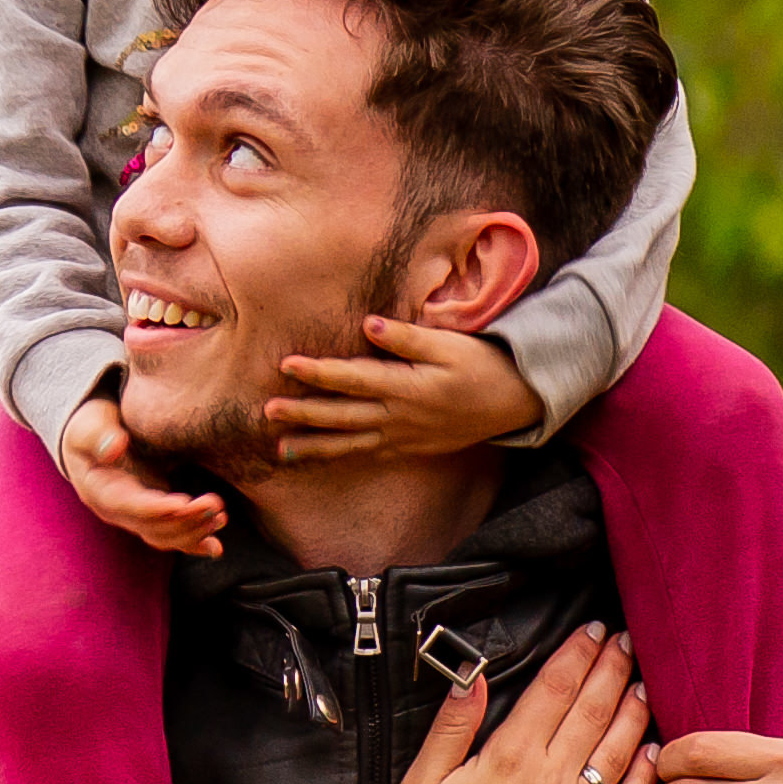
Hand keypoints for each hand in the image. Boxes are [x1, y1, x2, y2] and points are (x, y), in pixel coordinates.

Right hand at [61, 395, 225, 556]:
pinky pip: (172, 537)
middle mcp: (116, 512)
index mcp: (99, 492)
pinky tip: (215, 547)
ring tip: (219, 516)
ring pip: (164, 536)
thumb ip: (98, 435)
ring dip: (194, 530)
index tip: (182, 503)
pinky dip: (194, 544)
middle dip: (184, 520)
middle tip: (214, 505)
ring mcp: (134, 517)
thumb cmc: (92, 427)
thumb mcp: (89, 425)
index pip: (128, 506)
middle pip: (151, 527)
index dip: (155, 508)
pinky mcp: (151, 517)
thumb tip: (113, 448)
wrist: (92, 439)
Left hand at [268, 317, 544, 462]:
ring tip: (281, 450)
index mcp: (406, 387)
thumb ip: (407, 338)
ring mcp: (403, 437)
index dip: (319, 372)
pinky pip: (369, 455)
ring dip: (315, 446)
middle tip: (267, 412)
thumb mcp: (449, 345)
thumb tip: (368, 324)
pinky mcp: (410, 448)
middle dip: (303, 414)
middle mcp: (399, 416)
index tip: (287, 365)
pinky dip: (343, 458)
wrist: (515, 402)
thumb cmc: (482, 365)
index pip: (353, 378)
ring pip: (351, 444)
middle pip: (342, 415)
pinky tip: (320, 459)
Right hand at [377, 623, 658, 783]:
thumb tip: (474, 677)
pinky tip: (652, 753)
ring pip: (616, 753)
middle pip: (592, 712)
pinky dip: (643, 776)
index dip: (576, 655)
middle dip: (611, 670)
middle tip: (626, 641)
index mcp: (508, 760)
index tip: (591, 630)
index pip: (553, 691)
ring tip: (643, 682)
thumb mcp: (419, 783)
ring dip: (633, 712)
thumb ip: (451, 727)